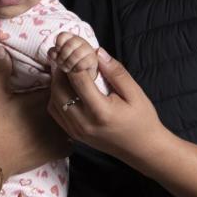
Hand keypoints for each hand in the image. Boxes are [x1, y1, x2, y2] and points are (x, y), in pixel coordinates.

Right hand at [0, 47, 68, 175]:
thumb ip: (0, 70)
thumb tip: (1, 49)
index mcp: (43, 98)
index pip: (60, 83)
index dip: (61, 80)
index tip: (59, 77)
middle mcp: (56, 115)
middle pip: (69, 102)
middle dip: (68, 97)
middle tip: (63, 96)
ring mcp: (59, 134)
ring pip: (73, 121)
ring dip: (70, 118)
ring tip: (66, 116)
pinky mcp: (58, 150)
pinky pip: (71, 142)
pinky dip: (67, 139)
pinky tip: (61, 137)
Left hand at [49, 31, 98, 74]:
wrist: (79, 73)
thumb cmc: (67, 62)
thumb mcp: (58, 57)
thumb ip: (53, 53)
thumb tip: (53, 53)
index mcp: (71, 37)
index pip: (63, 35)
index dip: (58, 45)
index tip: (57, 52)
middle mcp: (80, 41)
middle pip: (70, 45)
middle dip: (63, 57)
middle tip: (60, 64)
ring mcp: (88, 50)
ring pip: (77, 54)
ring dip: (69, 63)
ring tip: (67, 68)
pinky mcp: (93, 59)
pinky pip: (83, 63)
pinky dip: (76, 68)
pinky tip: (75, 70)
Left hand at [49, 47, 170, 170]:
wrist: (143, 150)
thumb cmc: (143, 120)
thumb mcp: (135, 93)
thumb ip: (116, 72)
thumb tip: (97, 52)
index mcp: (101, 111)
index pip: (78, 79)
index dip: (73, 59)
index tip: (74, 46)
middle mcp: (84, 122)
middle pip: (60, 89)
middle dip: (60, 68)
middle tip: (62, 52)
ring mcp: (76, 130)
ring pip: (54, 100)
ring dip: (56, 81)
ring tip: (64, 66)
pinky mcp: (73, 134)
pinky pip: (55, 111)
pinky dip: (56, 95)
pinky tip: (65, 85)